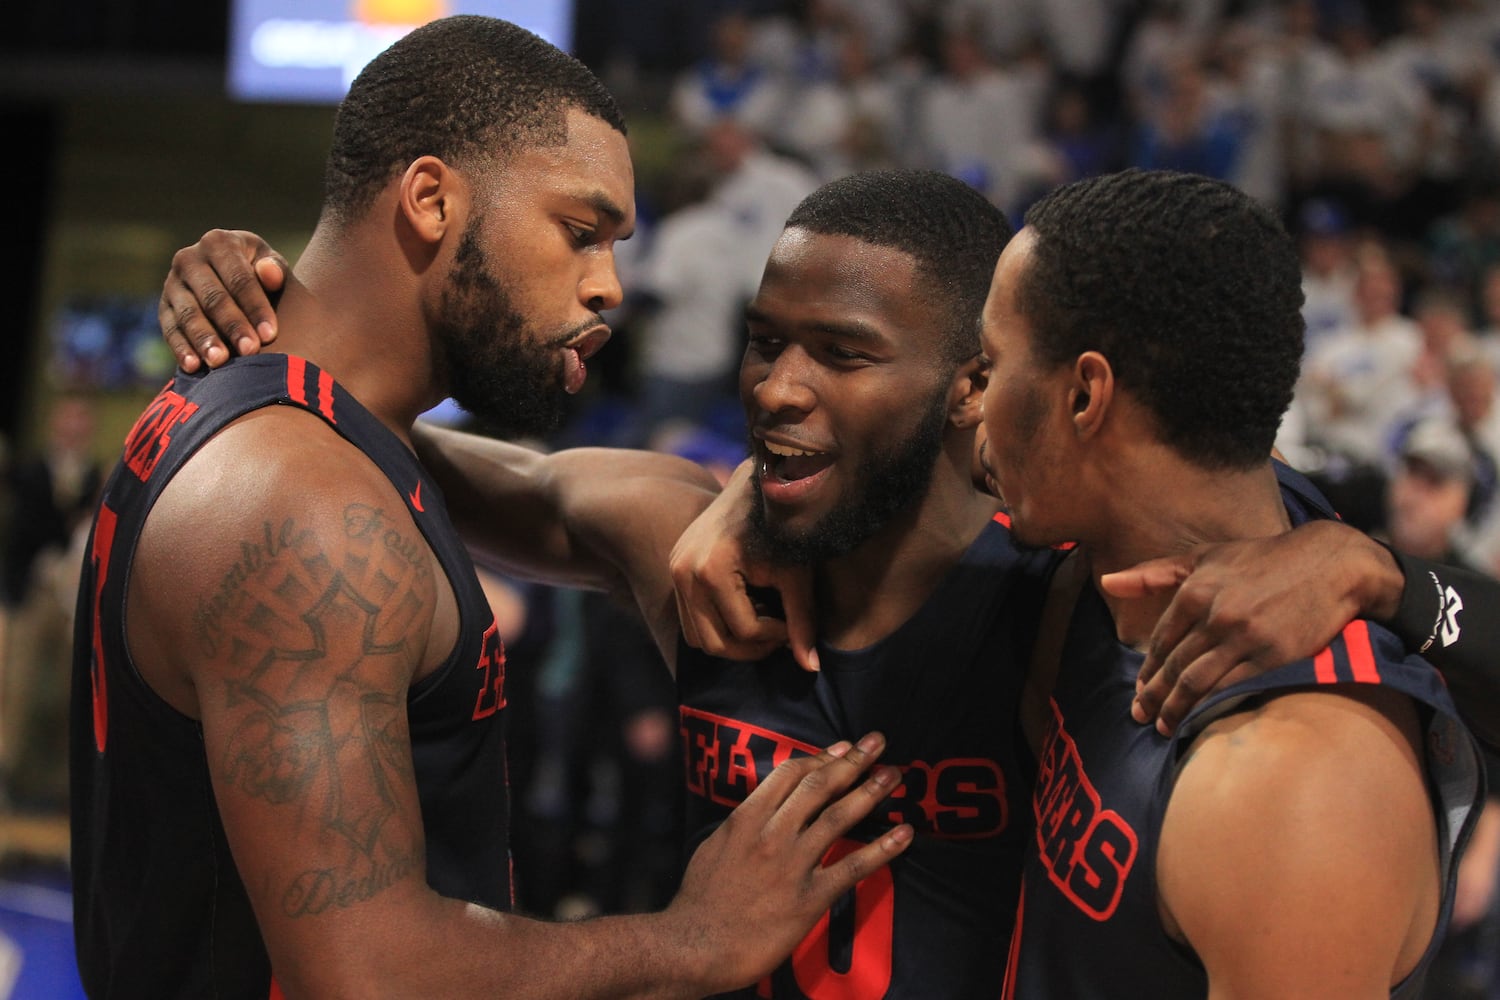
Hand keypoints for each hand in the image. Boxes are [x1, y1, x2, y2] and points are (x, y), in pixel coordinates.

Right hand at [159, 229, 287, 371]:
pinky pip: (169, 329)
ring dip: (204, 339)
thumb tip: (271, 274)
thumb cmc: (261, 273)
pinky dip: (180, 348)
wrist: (235, 277)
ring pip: (188, 314)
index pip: (239, 278)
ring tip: (220, 362)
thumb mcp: (271, 264)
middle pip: (212, 297)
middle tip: (249, 351)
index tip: (270, 334)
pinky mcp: (163, 306)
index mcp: (219, 243)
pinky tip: (193, 366)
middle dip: (232, 325)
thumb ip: (274, 268)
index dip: (255, 307)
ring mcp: (172, 283)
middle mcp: (189, 258)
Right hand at [667, 732, 911, 992]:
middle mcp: (771, 835)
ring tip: (893, 775)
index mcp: (746, 819)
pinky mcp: (808, 899)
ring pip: (838, 818)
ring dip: (870, 792)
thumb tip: (767, 807)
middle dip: (853, 762)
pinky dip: (882, 849)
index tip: (844, 747)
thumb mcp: (714, 845)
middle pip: (819, 787)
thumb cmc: (699, 900)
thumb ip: (743, 823)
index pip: (790, 774)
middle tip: (878, 743)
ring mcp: (791, 866)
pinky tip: (904, 833)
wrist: (694, 947)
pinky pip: (852, 868)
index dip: (822, 757)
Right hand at [669, 461, 818, 670]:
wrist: (753, 487)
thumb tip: (811, 668)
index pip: (745, 630)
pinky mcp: (674, 570)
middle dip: (751, 648)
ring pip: (697, 638)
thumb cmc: (781, 529)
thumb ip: (803, 620)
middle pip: (714, 643)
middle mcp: (684, 573)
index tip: (793, 625)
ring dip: (732, 640)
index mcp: (711, 570)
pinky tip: (746, 607)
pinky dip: (717, 625)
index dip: (776, 636)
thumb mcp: (796, 574)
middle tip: (779, 635)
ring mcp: (674, 571)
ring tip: (763, 620)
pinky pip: (691, 620)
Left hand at [1102, 520, 1397, 734]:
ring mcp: (1243, 636)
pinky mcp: (1272, 654)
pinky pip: (1231, 686)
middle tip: (1139, 716)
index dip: (1148, 670)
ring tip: (1162, 726)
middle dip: (1152, 695)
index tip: (1140, 689)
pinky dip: (1209, 705)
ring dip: (1173, 708)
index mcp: (1195, 588)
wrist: (1330, 563)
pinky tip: (1198, 719)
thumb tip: (1107, 582)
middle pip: (1173, 665)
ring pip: (1196, 681)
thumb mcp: (1205, 557)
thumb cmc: (1262, 560)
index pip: (1161, 640)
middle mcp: (1214, 613)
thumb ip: (1155, 573)